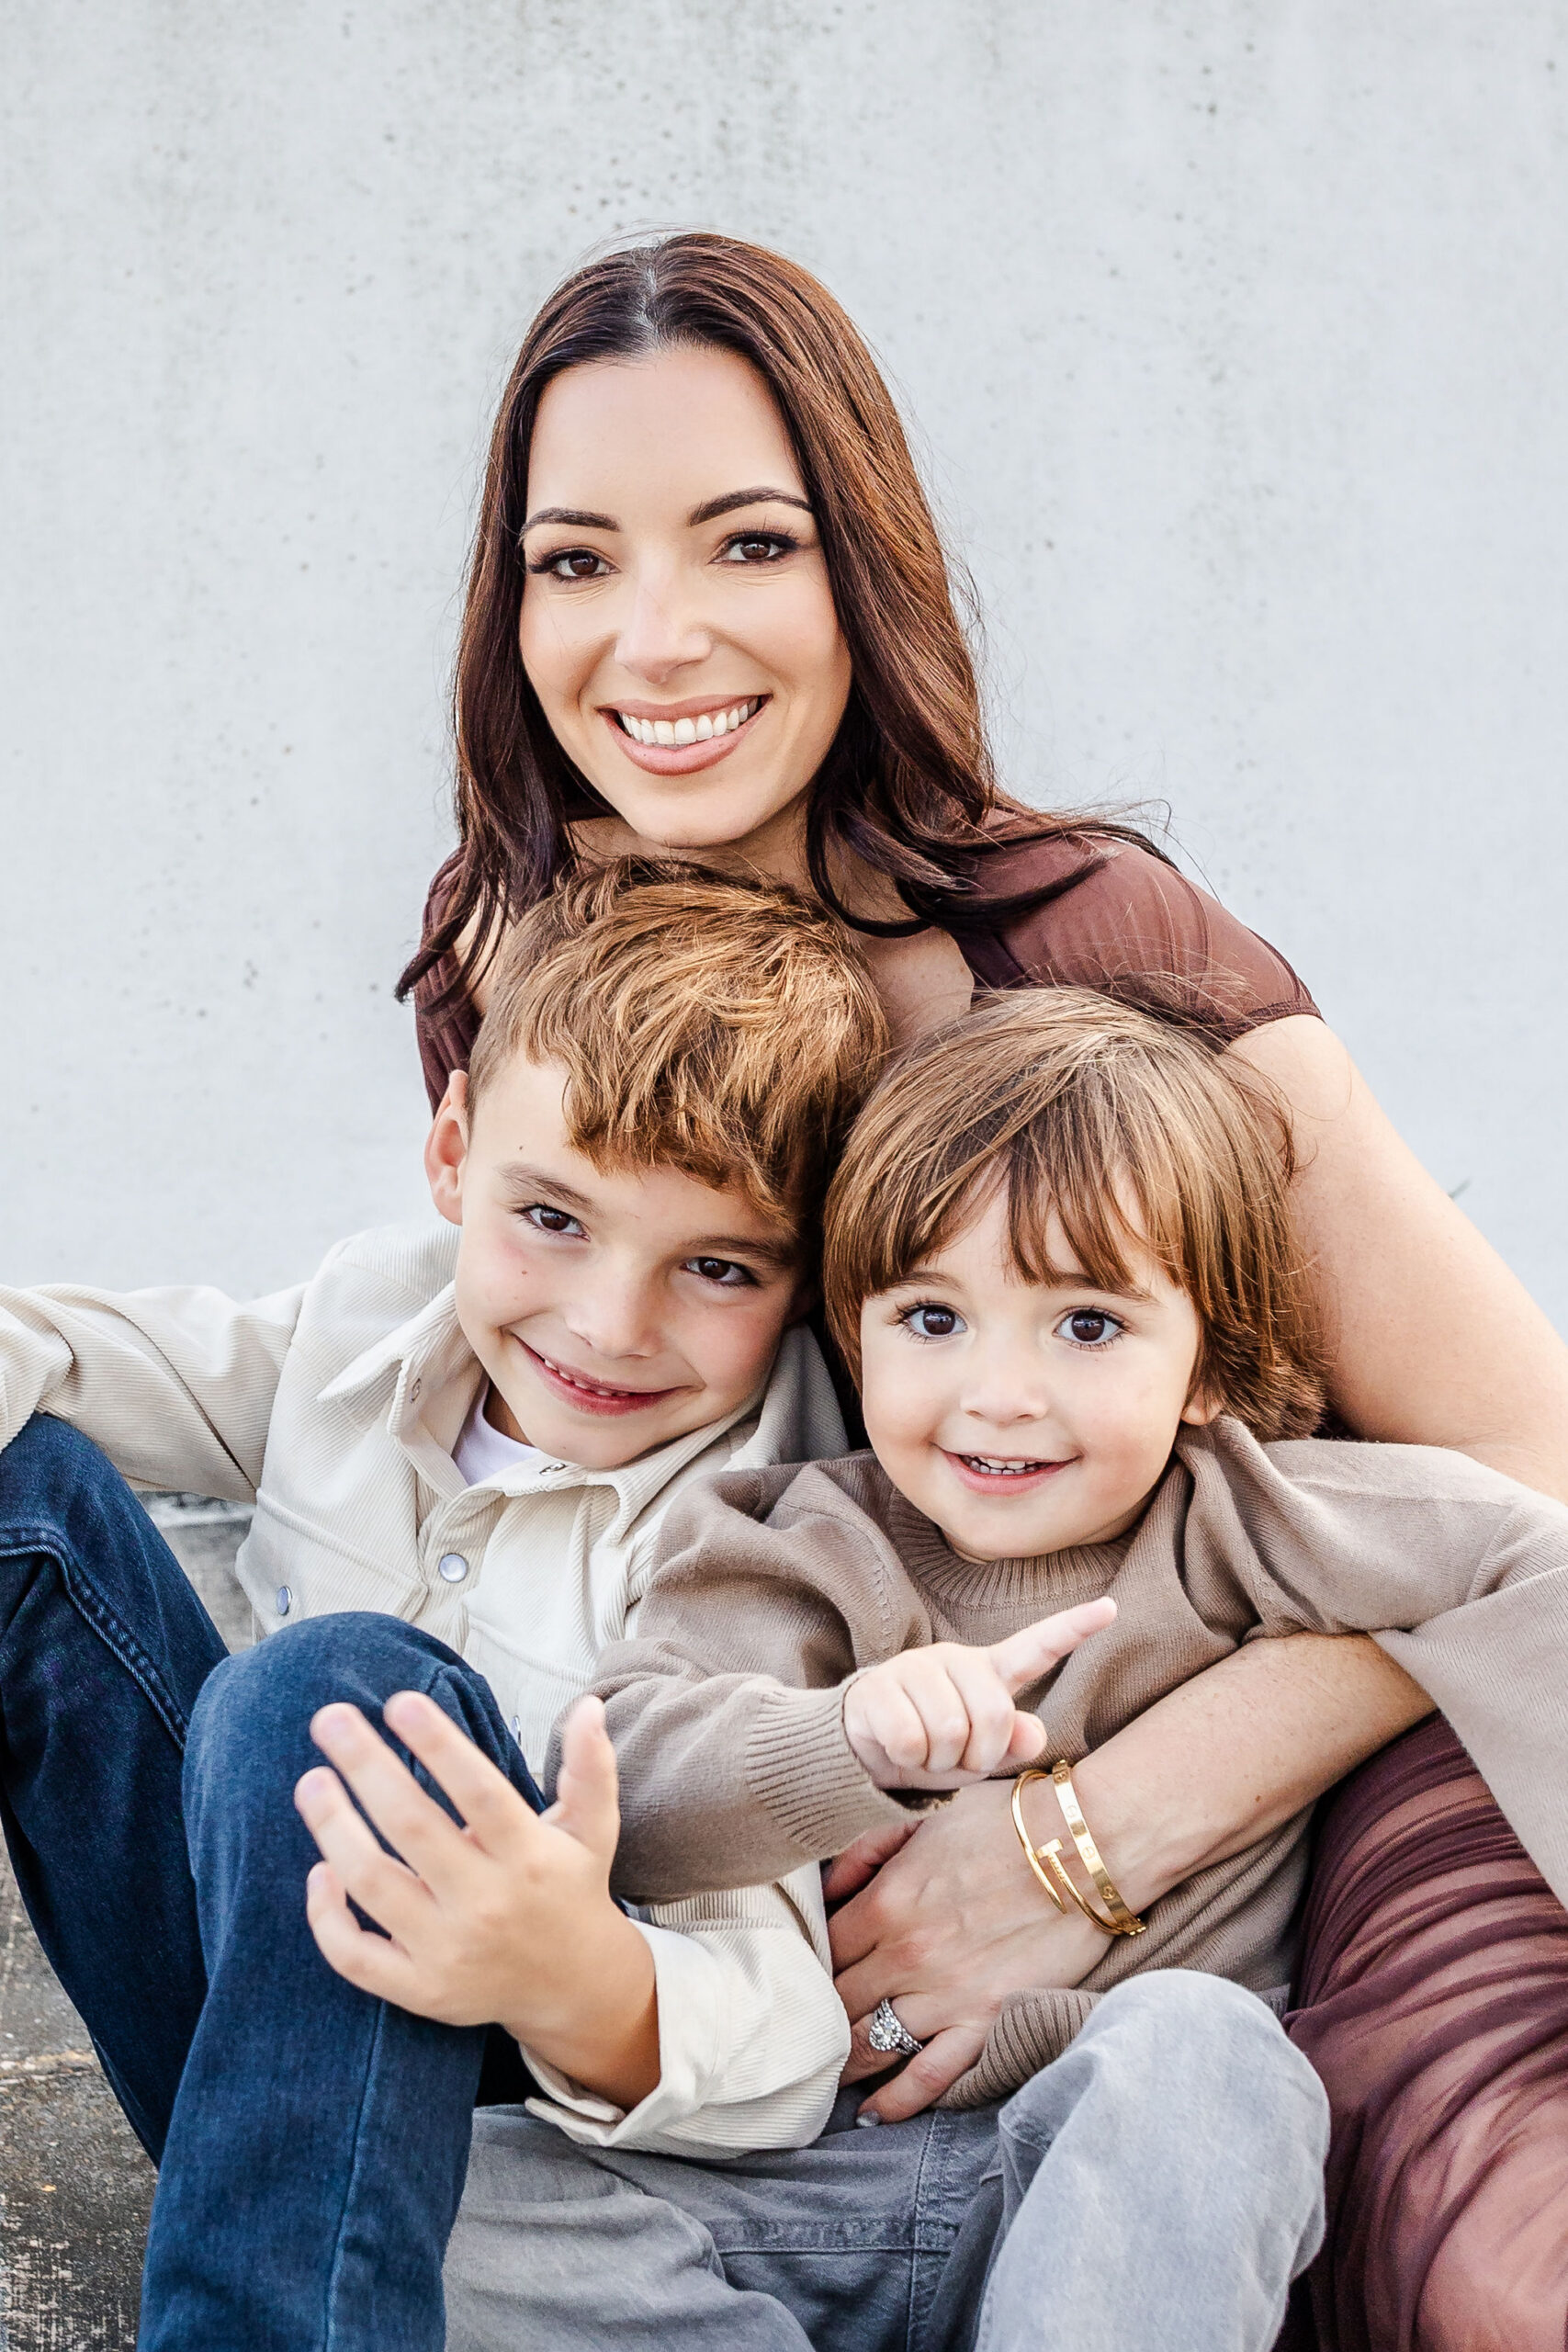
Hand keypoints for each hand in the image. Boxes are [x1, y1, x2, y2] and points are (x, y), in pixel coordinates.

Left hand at [294, 1692, 658, 2108]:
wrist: (573, 1987)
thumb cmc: (570, 1888)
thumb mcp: (593, 1828)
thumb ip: (590, 1767)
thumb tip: (588, 1706)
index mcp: (530, 1857)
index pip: (479, 1792)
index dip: (438, 1745)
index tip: (400, 1701)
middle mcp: (488, 1904)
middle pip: (413, 1827)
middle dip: (365, 1767)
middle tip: (328, 1718)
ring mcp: (448, 1952)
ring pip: (374, 1885)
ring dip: (333, 1828)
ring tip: (312, 1781)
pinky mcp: (419, 1989)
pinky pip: (356, 1956)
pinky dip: (327, 1917)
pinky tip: (319, 1869)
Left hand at [824, 1777, 1107, 2123]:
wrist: (1086, 1848)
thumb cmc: (1007, 1824)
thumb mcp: (923, 1817)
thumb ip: (866, 1850)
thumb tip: (826, 1888)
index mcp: (885, 1901)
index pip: (823, 1950)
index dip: (810, 1963)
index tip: (808, 1974)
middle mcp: (905, 1956)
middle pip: (837, 2003)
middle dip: (817, 2016)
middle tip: (809, 2028)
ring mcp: (944, 1996)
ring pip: (869, 2046)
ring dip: (844, 2061)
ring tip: (828, 2072)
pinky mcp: (984, 2024)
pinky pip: (927, 2077)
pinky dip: (895, 2102)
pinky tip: (873, 2113)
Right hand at [841, 1599, 1114, 1788]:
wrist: (865, 1747)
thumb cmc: (935, 1746)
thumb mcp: (979, 1752)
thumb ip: (1011, 1743)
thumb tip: (1034, 1736)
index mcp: (988, 1672)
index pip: (1036, 1648)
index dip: (1074, 1629)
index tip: (1112, 1608)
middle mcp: (954, 1660)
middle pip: (994, 1714)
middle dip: (979, 1755)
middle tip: (957, 1759)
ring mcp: (914, 1668)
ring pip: (951, 1731)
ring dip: (940, 1761)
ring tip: (927, 1752)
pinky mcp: (878, 1686)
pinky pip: (911, 1740)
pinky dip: (909, 1760)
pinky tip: (899, 1749)